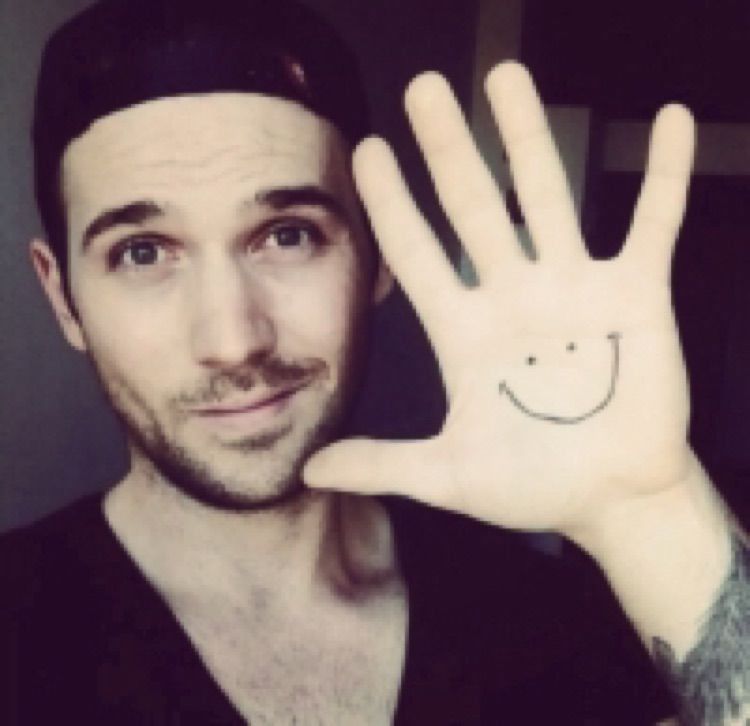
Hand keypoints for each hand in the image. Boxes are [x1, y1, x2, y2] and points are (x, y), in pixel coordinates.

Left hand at [304, 62, 696, 540]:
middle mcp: (512, 297)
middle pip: (473, 206)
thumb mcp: (450, 474)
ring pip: (546, 197)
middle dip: (449, 147)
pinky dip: (665, 176)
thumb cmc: (535, 485)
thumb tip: (309, 471)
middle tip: (423, 88)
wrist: (612, 499)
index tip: (366, 150)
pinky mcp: (636, 296)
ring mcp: (574, 289)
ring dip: (529, 136)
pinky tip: (669, 120)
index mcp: (465, 332)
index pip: (416, 253)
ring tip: (507, 76)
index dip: (390, 203)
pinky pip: (653, 224)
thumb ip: (382, 464)